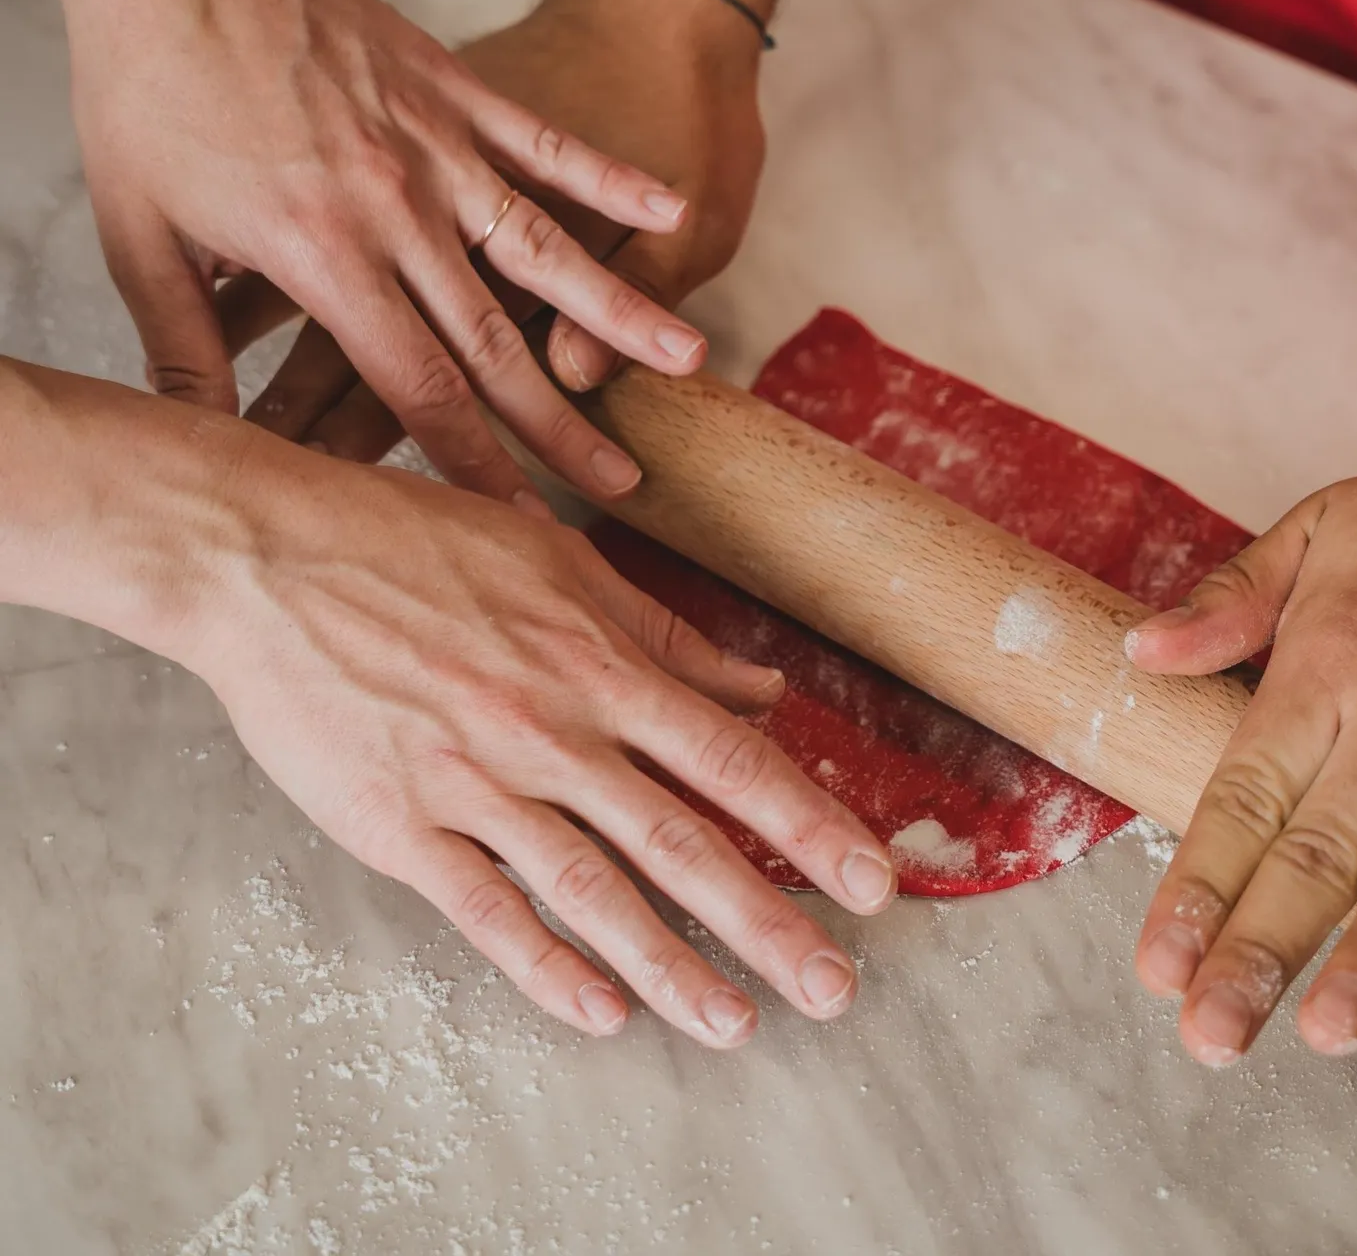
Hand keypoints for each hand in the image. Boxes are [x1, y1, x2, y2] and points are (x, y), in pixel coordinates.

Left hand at [50, 0, 710, 510]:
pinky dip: (612, 179)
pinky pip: (549, 145)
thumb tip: (202, 440)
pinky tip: (672, 209)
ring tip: (688, 361)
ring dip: (618, 315)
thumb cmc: (149, 86)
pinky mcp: (459, 91)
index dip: (469, 464)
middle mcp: (398, 212)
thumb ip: (183, 345)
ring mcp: (439, 149)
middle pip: (497, 342)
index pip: (414, 388)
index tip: (514, 521)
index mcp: (323, 255)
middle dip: (559, 427)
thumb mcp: (137, 231)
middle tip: (618, 485)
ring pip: (545, 252)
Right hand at [173, 436, 896, 1044]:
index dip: (808, 824)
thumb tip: (759, 690)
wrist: (270, 554)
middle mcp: (553, 731)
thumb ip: (665, 637)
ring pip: (593, 887)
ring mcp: (476, 782)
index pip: (729, 759)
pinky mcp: (400, 824)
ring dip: (672, 964)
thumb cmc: (418, 546)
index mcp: (599, 665)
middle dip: (767, 919)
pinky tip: (600, 1011)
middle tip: (833, 986)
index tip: (871, 881)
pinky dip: (543, 963)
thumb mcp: (561, 565)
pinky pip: (483, 907)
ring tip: (736, 1024)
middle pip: (681, 840)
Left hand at [1125, 415, 1356, 1063]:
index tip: (1158, 966)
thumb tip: (1138, 652)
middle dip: (1259, 948)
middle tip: (1212, 1033)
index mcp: (1331, 659)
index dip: (1198, 886)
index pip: (1246, 794)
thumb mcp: (1327, 525)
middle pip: (1321, 849)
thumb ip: (1230, 598)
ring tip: (1325, 1030)